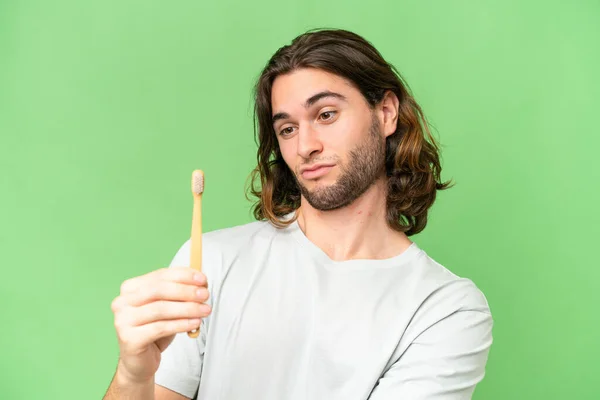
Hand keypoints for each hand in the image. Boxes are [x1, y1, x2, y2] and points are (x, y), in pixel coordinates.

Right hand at [110, 267, 210, 383]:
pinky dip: (181, 324)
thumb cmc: (155, 330)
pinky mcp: (129, 338)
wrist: (140, 362)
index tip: (203, 279)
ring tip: (205, 310)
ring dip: (187, 308)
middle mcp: (122, 302)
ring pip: (161, 309)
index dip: (183, 276)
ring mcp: (123, 320)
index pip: (160, 275)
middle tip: (205, 295)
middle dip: (186, 291)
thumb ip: (180, 294)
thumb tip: (202, 283)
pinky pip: (160, 328)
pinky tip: (195, 323)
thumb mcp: (169, 307)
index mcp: (130, 288)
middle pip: (159, 290)